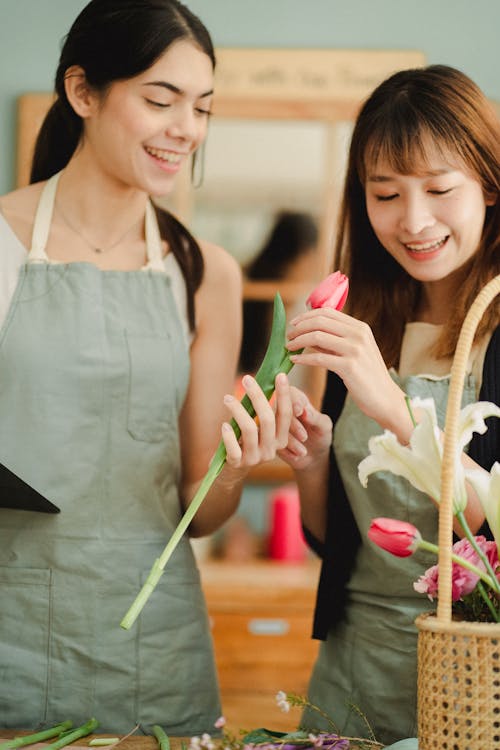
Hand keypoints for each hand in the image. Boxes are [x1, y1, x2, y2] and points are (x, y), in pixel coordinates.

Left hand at [220, 372, 292, 468]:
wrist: (230, 469)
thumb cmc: (245, 441)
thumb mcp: (258, 428)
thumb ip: (263, 410)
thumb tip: (264, 380)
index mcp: (280, 439)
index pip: (286, 415)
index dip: (284, 395)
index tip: (280, 375)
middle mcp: (271, 450)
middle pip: (268, 419)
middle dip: (258, 396)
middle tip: (247, 379)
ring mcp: (255, 458)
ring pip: (250, 430)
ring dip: (238, 410)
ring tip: (227, 398)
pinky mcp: (237, 464)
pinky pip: (234, 448)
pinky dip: (228, 435)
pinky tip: (224, 425)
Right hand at [278, 387, 332, 470]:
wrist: (314, 455)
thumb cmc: (320, 435)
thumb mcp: (324, 426)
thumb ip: (315, 418)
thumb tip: (304, 412)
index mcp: (296, 398)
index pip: (290, 393)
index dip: (293, 401)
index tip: (300, 411)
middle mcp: (281, 408)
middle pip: (278, 409)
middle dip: (291, 424)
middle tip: (304, 437)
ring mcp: (272, 423)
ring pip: (273, 427)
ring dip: (289, 440)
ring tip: (302, 451)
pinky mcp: (268, 438)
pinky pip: (270, 442)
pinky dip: (284, 451)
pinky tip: (296, 456)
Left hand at [287, 308, 407, 430]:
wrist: (385, 399)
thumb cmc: (367, 377)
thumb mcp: (354, 353)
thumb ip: (334, 342)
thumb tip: (309, 334)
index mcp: (360, 328)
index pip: (327, 312)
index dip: (306, 316)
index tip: (293, 324)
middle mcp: (359, 335)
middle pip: (320, 321)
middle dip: (299, 327)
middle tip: (287, 336)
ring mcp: (355, 350)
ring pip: (317, 337)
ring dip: (298, 341)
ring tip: (288, 347)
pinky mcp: (349, 366)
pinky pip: (319, 358)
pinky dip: (303, 358)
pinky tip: (294, 360)